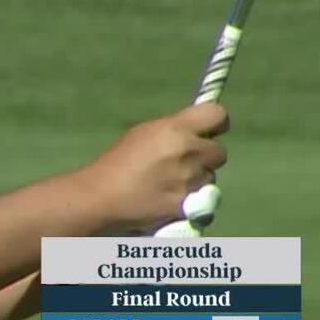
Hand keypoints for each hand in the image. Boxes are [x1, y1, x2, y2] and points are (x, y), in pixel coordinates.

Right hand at [78, 104, 228, 233]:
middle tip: (183, 164)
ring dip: (197, 180)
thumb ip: (173, 130)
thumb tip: (196, 131)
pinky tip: (169, 199)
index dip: (215, 125)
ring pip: (211, 177)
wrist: (100, 198)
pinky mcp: (188, 204)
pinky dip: (190, 201)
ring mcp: (190, 179)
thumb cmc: (116, 162)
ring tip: (170, 184)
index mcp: (175, 128)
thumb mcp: (143, 134)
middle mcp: (188, 151)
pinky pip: (203, 200)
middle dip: (205, 157)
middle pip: (219, 152)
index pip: (218, 115)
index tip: (207, 133)